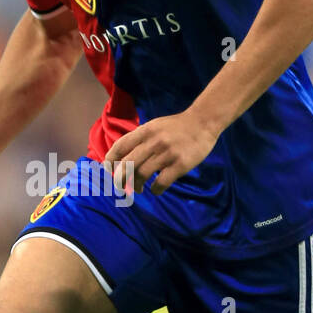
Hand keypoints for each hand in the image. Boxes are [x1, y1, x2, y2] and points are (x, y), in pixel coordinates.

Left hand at [104, 109, 219, 194]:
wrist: (203, 122)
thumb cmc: (176, 127)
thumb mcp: (154, 126)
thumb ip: (139, 139)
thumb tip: (121, 158)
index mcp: (145, 131)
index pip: (119, 147)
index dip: (110, 161)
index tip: (109, 171)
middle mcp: (153, 142)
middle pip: (127, 165)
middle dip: (120, 179)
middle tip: (121, 187)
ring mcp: (167, 153)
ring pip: (142, 175)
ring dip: (136, 186)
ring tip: (138, 189)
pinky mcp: (180, 164)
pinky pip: (161, 182)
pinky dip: (155, 190)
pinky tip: (156, 189)